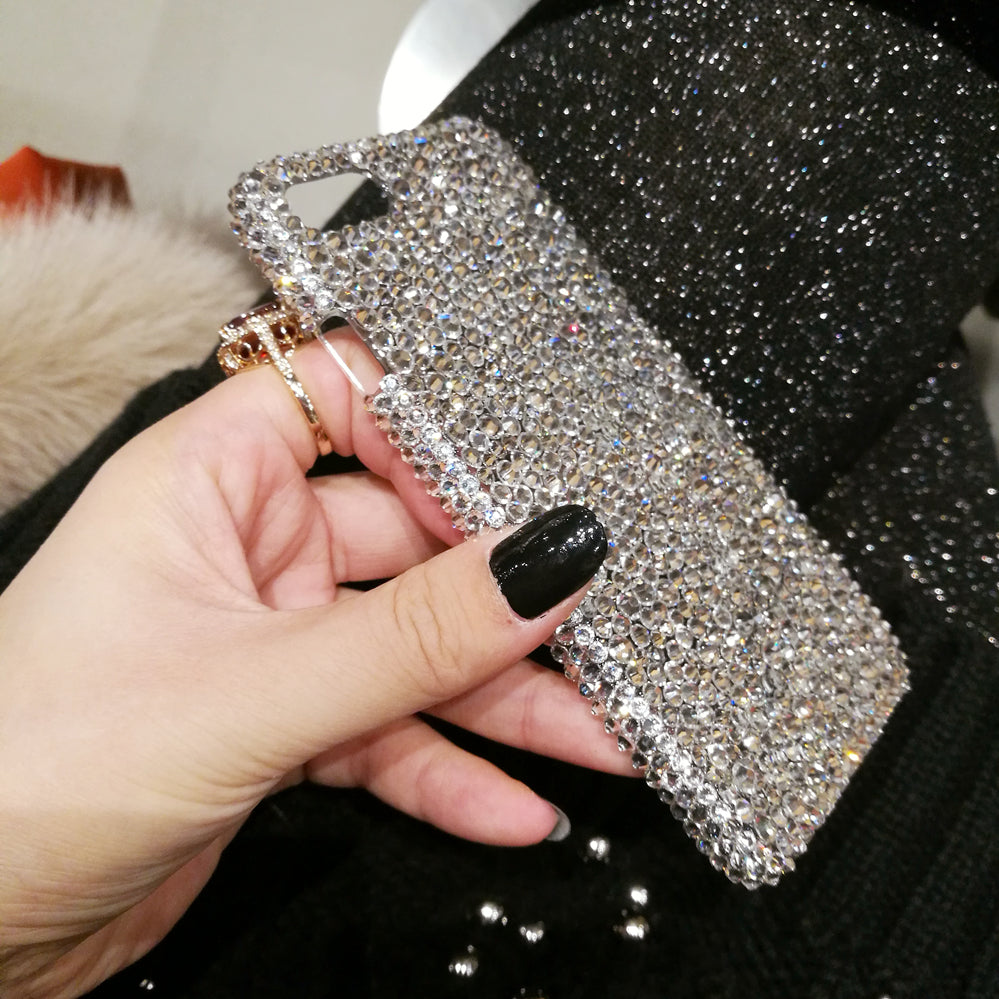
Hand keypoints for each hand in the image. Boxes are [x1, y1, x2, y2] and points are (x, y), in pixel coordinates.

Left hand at [0, 328, 622, 996]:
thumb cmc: (35, 771)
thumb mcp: (255, 691)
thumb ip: (412, 636)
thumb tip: (545, 563)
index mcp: (208, 481)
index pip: (347, 399)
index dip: (438, 434)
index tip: (534, 484)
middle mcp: (245, 547)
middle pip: (408, 545)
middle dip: (505, 602)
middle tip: (606, 630)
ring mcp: (269, 637)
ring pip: (412, 652)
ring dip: (502, 702)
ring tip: (600, 739)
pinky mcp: (282, 723)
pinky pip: (388, 732)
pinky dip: (447, 770)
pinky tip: (513, 805)